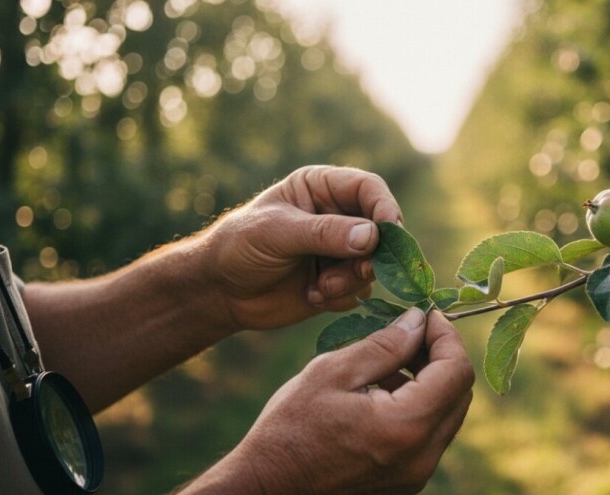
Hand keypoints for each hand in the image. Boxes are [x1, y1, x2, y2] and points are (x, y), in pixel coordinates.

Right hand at [180, 309, 473, 494]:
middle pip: (459, 394)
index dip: (447, 337)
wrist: (267, 488)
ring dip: (429, 382)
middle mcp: (421, 457)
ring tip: (389, 362)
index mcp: (406, 426)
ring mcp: (415, 475)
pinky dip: (417, 407)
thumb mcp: (332, 373)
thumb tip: (418, 321)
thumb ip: (384, 345)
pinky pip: (428, 436)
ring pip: (446, 415)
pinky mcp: (404, 482)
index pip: (456, 372)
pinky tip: (382, 393)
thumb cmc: (290, 430)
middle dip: (441, 357)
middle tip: (410, 334)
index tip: (427, 316)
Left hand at [201, 165, 402, 329]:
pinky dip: (342, 297)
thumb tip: (372, 237)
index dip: (384, 208)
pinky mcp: (339, 281)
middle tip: (359, 271)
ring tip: (320, 288)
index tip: (389, 232)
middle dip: (372, 254)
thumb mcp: (277, 233)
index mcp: (322, 188)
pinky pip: (361, 290)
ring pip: (374, 264)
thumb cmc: (240, 247)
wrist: (220, 291)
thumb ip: (324, 233)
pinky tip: (312, 296)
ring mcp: (340, 250)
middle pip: (382, 229)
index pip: (369, 189)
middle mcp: (338, 216)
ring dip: (352, 280)